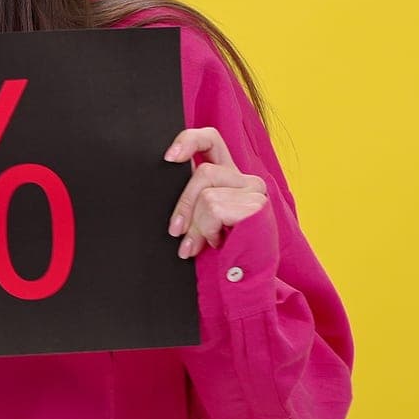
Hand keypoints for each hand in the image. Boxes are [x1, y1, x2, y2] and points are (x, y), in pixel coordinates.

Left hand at [163, 127, 268, 258]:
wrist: (247, 280)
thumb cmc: (219, 253)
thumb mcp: (199, 221)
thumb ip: (190, 201)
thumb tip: (160, 191)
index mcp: (227, 175)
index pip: (209, 138)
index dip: (188, 141)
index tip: (168, 158)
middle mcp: (244, 178)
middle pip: (202, 173)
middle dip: (184, 206)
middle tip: (177, 233)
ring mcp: (254, 191)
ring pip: (207, 196)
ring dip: (197, 226)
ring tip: (203, 244)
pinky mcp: (258, 206)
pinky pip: (216, 209)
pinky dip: (209, 230)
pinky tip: (220, 242)